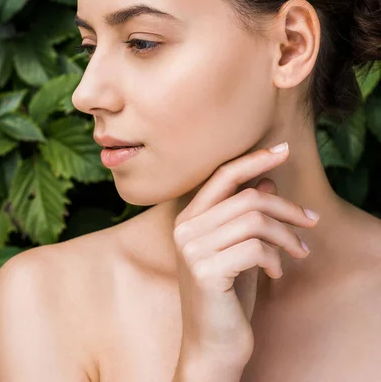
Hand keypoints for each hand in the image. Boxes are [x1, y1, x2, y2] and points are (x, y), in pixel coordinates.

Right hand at [172, 143, 318, 367]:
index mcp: (190, 218)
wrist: (212, 347)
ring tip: (300, 252)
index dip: (254, 159)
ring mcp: (192, 249)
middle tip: (311, 221)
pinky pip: (255, 248)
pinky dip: (276, 259)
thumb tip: (266, 180)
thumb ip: (247, 215)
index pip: (223, 175)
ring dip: (287, 235)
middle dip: (287, 207)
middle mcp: (185, 228)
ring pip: (255, 220)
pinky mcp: (205, 270)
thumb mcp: (241, 249)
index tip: (284, 150)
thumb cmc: (227, 297)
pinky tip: (276, 274)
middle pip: (247, 197)